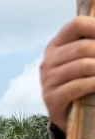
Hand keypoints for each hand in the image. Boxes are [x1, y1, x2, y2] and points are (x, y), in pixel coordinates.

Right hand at [41, 16, 94, 132]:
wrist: (71, 113)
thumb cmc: (83, 80)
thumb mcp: (84, 59)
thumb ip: (91, 46)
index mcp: (55, 46)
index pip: (77, 25)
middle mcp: (48, 62)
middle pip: (83, 47)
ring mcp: (47, 81)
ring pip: (83, 66)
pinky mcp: (52, 99)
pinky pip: (78, 86)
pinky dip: (94, 84)